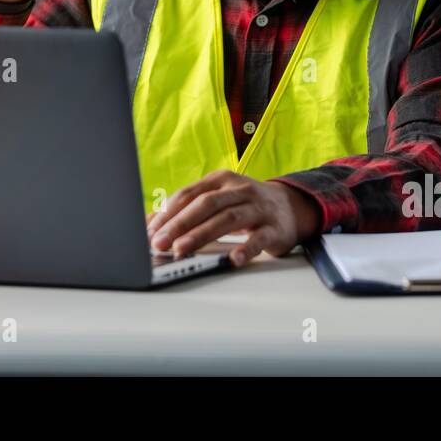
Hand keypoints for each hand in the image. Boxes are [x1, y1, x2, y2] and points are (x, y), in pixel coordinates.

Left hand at [146, 171, 322, 266]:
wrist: (291, 207)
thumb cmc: (245, 205)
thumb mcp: (217, 199)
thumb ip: (187, 209)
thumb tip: (150, 224)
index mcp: (221, 180)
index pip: (189, 194)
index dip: (168, 212)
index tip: (150, 230)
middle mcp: (239, 190)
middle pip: (206, 204)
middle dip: (179, 224)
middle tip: (160, 242)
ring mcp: (258, 208)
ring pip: (228, 218)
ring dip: (202, 234)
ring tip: (182, 249)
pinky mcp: (274, 228)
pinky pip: (259, 238)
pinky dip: (245, 249)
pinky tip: (232, 259)